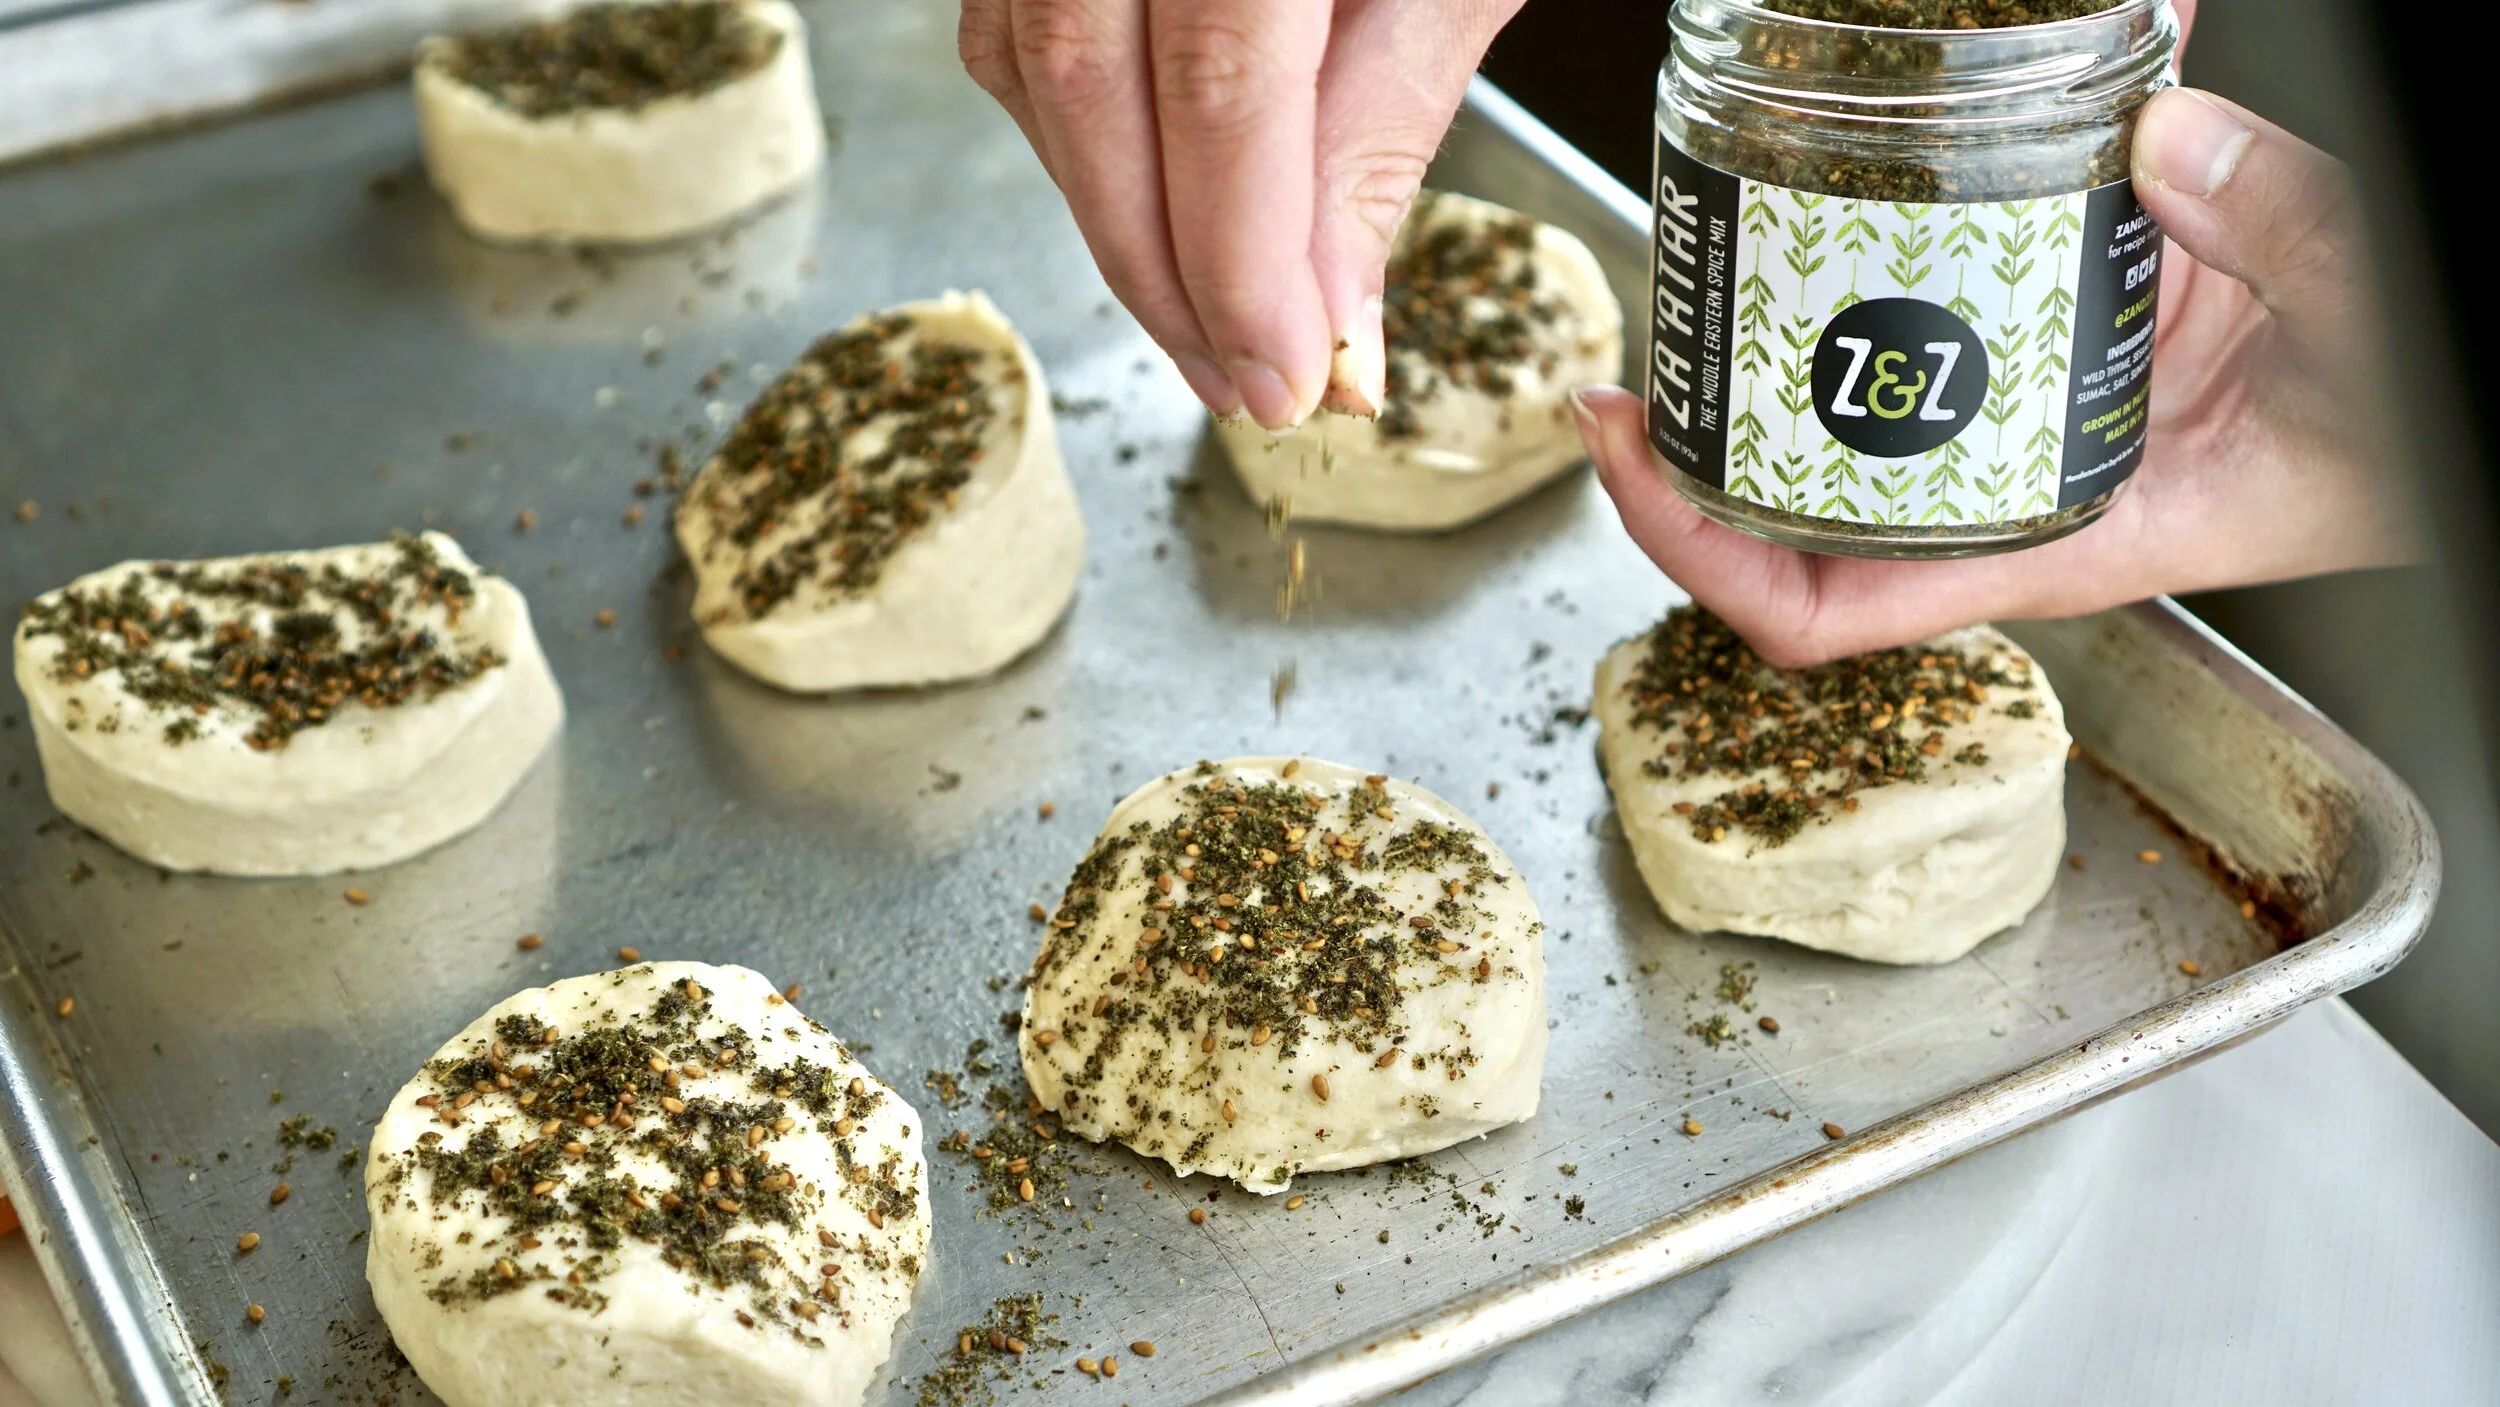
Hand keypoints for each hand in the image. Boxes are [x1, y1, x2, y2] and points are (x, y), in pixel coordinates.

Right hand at [959, 0, 1523, 429]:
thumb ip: (1384, 122)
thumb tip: (1327, 315)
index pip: (1219, 83)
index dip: (1240, 255)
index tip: (1284, 378)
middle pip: (1092, 89)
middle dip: (1163, 270)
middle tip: (1239, 384)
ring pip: (1033, 66)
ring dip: (1112, 219)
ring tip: (1205, 320)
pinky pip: (1015, 26)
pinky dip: (1079, 138)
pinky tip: (1148, 205)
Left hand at [1576, 83, 2421, 666]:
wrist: (2450, 404)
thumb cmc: (2416, 432)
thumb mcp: (2366, 347)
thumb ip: (2282, 238)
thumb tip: (2161, 138)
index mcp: (2055, 539)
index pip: (1823, 604)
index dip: (1697, 550)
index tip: (1623, 452)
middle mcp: (2016, 479)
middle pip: (1801, 486)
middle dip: (1711, 413)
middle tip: (1660, 305)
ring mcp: (2033, 398)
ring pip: (1866, 375)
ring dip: (1796, 308)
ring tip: (1732, 218)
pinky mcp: (2073, 315)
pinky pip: (1969, 267)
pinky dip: (1944, 188)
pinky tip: (1933, 102)